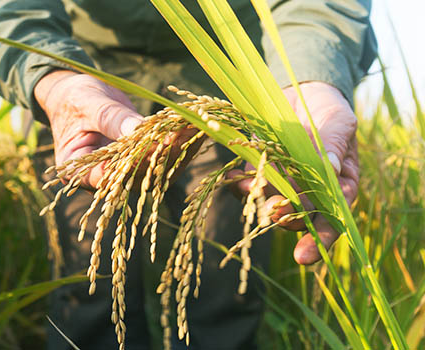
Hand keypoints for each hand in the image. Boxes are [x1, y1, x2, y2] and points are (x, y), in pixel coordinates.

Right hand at [35, 70, 198, 188]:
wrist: (75, 96)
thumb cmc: (74, 99)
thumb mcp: (87, 104)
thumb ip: (111, 119)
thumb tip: (138, 130)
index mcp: (79, 172)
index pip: (109, 176)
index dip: (135, 162)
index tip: (159, 143)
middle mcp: (104, 180)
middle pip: (138, 175)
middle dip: (165, 152)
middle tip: (187, 130)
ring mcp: (124, 174)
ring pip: (156, 170)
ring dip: (179, 148)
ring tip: (198, 125)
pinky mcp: (141, 163)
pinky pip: (163, 158)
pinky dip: (180, 142)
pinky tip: (195, 125)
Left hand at [233, 82, 358, 264]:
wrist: (301, 90)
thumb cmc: (329, 110)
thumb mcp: (339, 122)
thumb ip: (334, 144)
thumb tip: (328, 165)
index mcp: (338, 186)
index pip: (333, 219)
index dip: (320, 239)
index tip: (304, 257)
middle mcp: (309, 191)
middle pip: (299, 216)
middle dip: (286, 218)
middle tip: (274, 213)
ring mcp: (282, 182)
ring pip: (271, 203)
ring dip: (260, 202)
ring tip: (250, 193)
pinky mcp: (258, 169)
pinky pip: (248, 185)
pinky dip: (241, 185)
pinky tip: (237, 180)